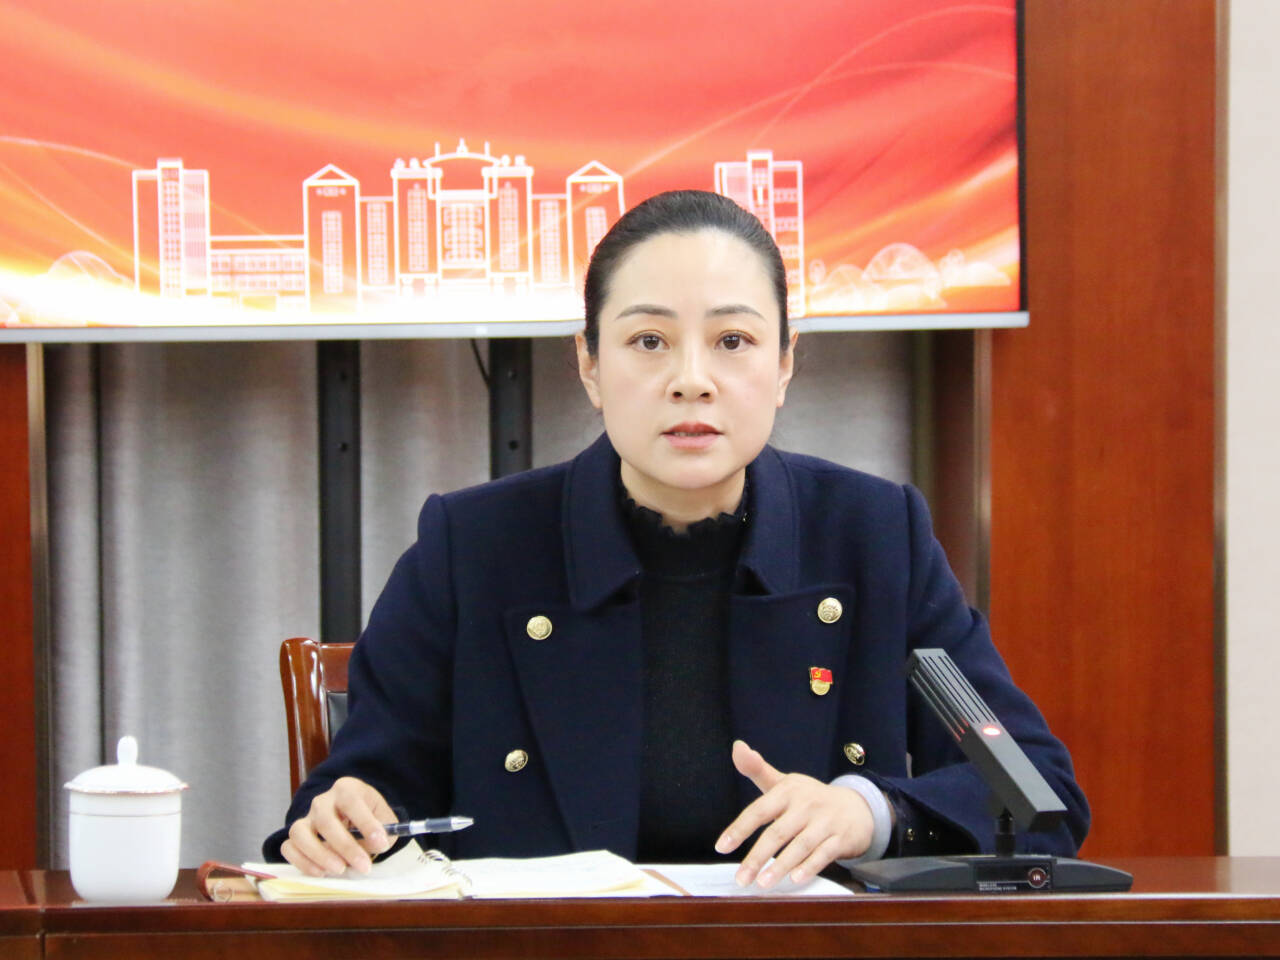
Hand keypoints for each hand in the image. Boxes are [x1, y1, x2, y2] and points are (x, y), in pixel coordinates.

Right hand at [281, 776, 396, 875]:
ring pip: (299, 833)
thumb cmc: (370, 820)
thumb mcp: (384, 820)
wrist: (354, 822)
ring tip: (340, 870)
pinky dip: (302, 862)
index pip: (352, 801)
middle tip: (364, 866)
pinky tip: (322, 873)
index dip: (366, 823)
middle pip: (325, 820)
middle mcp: (322, 801)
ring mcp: (306, 818)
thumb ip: (382, 832)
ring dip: (319, 854)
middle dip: (346, 847)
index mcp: (346, 788)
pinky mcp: (295, 837)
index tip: (381, 843)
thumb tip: (378, 844)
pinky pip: (289, 848)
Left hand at [715, 740, 874, 887]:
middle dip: (757, 857)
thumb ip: (757, 769)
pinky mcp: (841, 838)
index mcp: (787, 791)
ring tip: (762, 883)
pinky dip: (810, 867)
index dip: (739, 828)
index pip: (759, 810)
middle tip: (741, 878)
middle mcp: (806, 805)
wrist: (855, 807)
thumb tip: (737, 746)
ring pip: (800, 845)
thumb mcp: (784, 782)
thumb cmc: (810, 798)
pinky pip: (824, 854)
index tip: (722, 847)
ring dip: (780, 866)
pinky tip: (795, 879)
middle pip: (777, 832)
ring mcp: (825, 822)